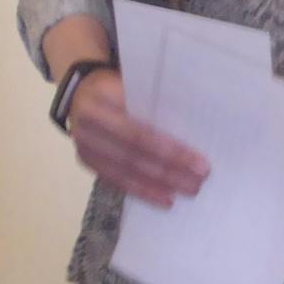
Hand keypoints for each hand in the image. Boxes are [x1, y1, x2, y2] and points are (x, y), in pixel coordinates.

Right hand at [68, 69, 208, 206]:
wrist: (81, 94)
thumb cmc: (121, 88)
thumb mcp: (136, 84)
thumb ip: (158, 103)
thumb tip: (199, 131)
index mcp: (103, 96)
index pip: (140, 129)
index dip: (171, 149)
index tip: (201, 162)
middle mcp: (88, 123)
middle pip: (134, 152)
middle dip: (169, 169)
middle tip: (199, 181)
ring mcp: (84, 144)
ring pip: (125, 170)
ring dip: (158, 184)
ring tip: (188, 191)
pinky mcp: (85, 160)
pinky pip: (116, 180)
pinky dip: (142, 191)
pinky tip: (165, 199)